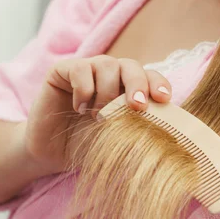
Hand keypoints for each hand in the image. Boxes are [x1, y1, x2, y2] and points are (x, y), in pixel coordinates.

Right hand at [23, 55, 172, 174]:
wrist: (50, 154)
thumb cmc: (87, 146)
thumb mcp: (119, 138)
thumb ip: (139, 128)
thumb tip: (169, 130)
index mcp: (127, 87)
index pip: (150, 77)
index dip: (158, 84)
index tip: (163, 100)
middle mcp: (109, 74)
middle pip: (130, 65)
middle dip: (137, 84)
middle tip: (137, 107)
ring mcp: (86, 69)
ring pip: (107, 64)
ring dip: (107, 92)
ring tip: (99, 117)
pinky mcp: (62, 70)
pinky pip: (80, 69)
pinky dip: (84, 90)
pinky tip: (79, 108)